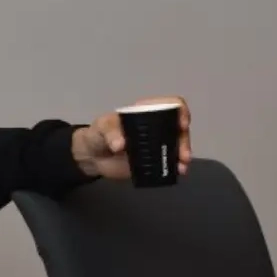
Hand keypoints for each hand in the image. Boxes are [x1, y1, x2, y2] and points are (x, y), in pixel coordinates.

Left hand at [71, 96, 192, 178]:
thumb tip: (120, 144)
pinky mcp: (154, 160)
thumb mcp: (102, 127)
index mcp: (146, 113)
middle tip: (183, 154)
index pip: (169, 105)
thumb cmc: (98, 134)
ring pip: (178, 145)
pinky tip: (178, 171)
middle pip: (178, 128)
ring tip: (181, 166)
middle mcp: (156, 127)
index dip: (180, 111)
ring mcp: (156, 144)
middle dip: (184, 140)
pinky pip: (170, 161)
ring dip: (183, 154)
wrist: (92, 157)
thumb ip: (110, 132)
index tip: (182, 124)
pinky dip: (176, 166)